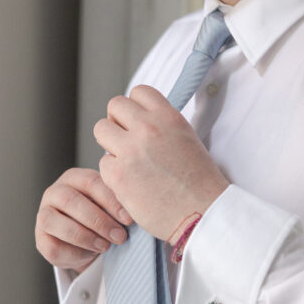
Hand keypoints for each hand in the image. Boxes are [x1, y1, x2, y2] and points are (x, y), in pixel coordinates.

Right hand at [35, 167, 131, 272]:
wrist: (88, 240)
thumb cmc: (103, 216)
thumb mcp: (111, 205)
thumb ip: (118, 203)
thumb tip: (134, 210)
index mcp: (74, 177)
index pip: (90, 182)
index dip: (110, 200)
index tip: (128, 219)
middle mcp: (54, 192)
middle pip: (70, 201)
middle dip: (98, 221)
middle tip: (119, 236)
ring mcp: (43, 215)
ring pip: (55, 223)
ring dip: (84, 237)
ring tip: (106, 246)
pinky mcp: (40, 239)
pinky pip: (53, 247)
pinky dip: (75, 254)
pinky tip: (91, 254)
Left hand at [94, 85, 228, 241]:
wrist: (203, 212)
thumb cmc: (199, 180)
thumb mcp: (186, 137)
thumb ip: (162, 124)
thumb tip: (140, 118)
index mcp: (168, 116)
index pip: (139, 91)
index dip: (135, 106)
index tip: (137, 120)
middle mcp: (148, 128)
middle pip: (114, 106)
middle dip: (118, 121)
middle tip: (126, 139)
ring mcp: (131, 151)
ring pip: (100, 130)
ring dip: (110, 143)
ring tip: (125, 159)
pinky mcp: (118, 175)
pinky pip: (102, 163)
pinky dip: (112, 172)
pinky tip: (129, 182)